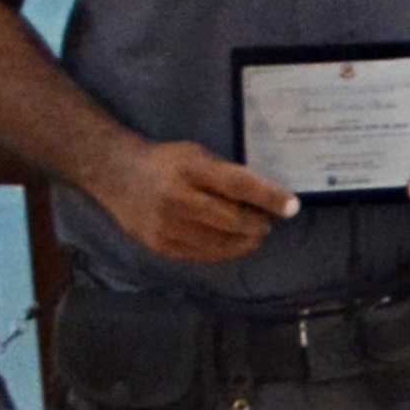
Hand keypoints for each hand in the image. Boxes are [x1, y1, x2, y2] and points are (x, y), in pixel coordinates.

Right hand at [99, 136, 299, 266]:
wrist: (117, 175)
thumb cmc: (167, 162)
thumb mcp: (196, 154)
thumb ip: (226, 174)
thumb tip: (267, 197)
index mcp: (189, 168)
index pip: (237, 184)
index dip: (268, 197)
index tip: (292, 207)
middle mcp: (176, 198)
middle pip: (232, 220)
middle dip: (258, 224)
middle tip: (268, 221)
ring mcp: (166, 226)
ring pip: (220, 243)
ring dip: (245, 241)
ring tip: (254, 233)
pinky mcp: (159, 245)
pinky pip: (202, 255)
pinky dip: (225, 251)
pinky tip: (233, 244)